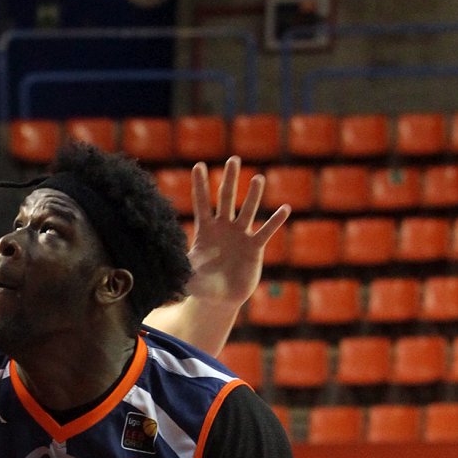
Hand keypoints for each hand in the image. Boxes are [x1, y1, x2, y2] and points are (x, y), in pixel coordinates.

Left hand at [184, 156, 289, 306]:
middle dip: (229, 179)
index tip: (198, 165)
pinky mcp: (254, 248)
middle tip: (233, 159)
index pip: (202, 203)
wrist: (220, 298)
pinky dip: (275, 221)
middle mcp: (224, 227)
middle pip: (226, 198)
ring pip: (247, 211)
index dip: (200, 185)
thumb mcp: (188, 276)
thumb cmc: (201, 285)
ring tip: (257, 178)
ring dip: (253, 195)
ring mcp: (240, 235)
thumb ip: (183, 268)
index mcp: (205, 230)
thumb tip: (172, 264)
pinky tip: (285, 209)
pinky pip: (266, 232)